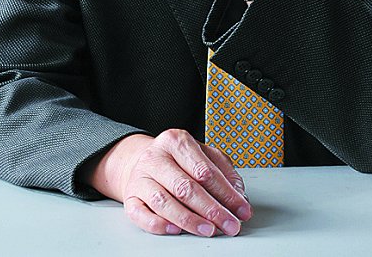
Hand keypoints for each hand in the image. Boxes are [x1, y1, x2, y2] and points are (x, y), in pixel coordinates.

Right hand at [81, 130, 251, 236]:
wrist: (142, 160)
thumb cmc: (176, 160)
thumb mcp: (201, 154)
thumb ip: (223, 170)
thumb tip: (238, 194)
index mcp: (176, 141)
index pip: (205, 170)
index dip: (227, 193)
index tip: (242, 209)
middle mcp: (156, 157)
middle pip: (186, 187)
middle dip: (212, 210)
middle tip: (229, 225)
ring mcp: (140, 177)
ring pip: (164, 202)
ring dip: (189, 220)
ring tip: (208, 230)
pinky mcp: (130, 197)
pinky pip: (141, 214)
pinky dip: (158, 224)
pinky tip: (175, 230)